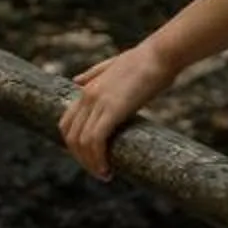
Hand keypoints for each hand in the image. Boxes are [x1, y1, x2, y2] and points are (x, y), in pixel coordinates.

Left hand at [58, 37, 174, 179]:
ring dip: (90, 163)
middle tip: (98, 170)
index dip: (74, 144)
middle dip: (81, 158)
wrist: (160, 54)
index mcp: (88, 88)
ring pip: (81, 142)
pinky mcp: (112, 109)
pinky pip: (95, 140)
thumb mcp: (113, 65)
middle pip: (70, 136)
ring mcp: (98, 101)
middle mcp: (87, 95)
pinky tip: (108, 169)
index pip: (66, 123)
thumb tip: (75, 81)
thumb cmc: (145, 60)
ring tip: (105, 174)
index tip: (90, 156)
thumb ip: (93, 73)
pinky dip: (97, 159)